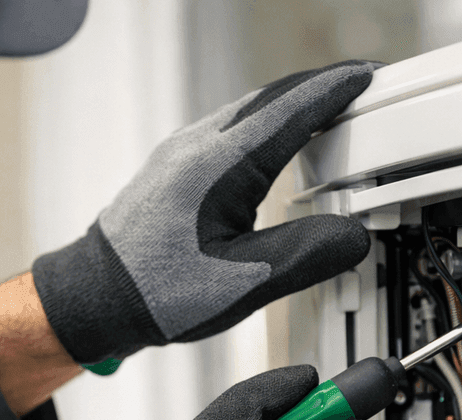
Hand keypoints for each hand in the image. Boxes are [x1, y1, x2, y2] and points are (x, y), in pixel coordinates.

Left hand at [32, 62, 374, 365]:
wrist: (95, 297)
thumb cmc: (156, 292)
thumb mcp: (246, 282)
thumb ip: (306, 255)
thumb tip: (352, 237)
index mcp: (222, 165)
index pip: (294, 109)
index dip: (337, 90)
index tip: (367, 79)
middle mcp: (198, 146)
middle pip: (272, 98)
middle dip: (320, 89)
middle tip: (358, 89)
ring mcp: (181, 152)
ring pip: (249, 110)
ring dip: (292, 105)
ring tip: (327, 112)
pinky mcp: (173, 168)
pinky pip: (230, 129)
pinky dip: (265, 126)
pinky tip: (275, 145)